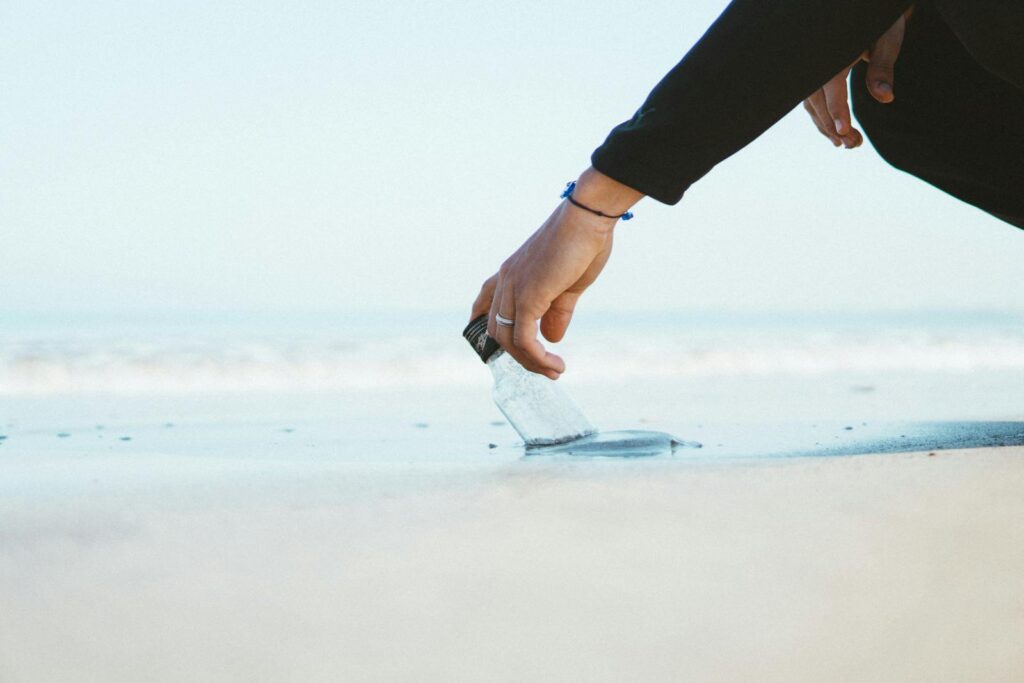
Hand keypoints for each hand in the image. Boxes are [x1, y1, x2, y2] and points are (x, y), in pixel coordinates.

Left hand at [470, 167, 641, 378]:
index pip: (486, 301)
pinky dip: (537, 357)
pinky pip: (524, 339)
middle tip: (546, 368)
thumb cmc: (583, 244)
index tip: (500, 344)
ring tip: (555, 371)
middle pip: (497, 330)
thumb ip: (557, 312)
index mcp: (512, 272)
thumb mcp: (569, 285)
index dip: (485, 324)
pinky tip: (555, 364)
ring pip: (509, 340)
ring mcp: (514, 288)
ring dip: (531, 362)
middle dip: (519, 355)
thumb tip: (552, 338)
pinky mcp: (529, 296)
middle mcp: (506, 280)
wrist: (588, 219)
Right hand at [803, 7, 912, 147]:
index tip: (844, 133)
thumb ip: (882, 69)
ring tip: (848, 143)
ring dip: (827, 127)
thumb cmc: (880, 24)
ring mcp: (813, 70)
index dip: (837, 113)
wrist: (866, 14)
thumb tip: (886, 98)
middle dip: (833, 127)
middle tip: (853, 146)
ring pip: (811, 105)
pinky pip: (812, 101)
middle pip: (817, 103)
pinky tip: (836, 129)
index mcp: (832, 56)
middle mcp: (817, 64)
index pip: (831, 90)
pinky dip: (822, 117)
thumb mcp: (887, 41)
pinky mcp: (814, 75)